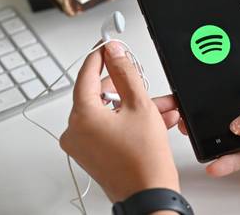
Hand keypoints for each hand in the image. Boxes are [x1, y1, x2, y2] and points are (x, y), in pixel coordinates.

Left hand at [60, 42, 179, 201]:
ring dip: (136, 107)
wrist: (150, 194)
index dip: (100, 56)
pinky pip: (111, 128)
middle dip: (129, 88)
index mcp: (82, 116)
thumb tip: (115, 51)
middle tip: (144, 81)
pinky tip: (157, 120)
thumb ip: (126, 73)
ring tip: (163, 106)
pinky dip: (131, 122)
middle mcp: (76, 131)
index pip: (87, 75)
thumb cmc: (144, 160)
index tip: (109, 45)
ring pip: (110, 113)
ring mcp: (83, 145)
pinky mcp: (94, 154)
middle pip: (101, 95)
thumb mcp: (141, 105)